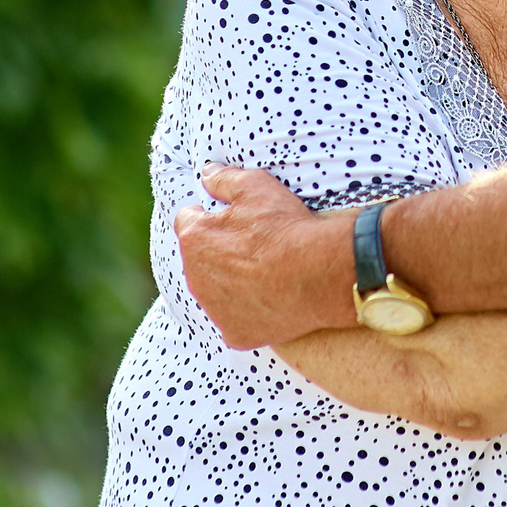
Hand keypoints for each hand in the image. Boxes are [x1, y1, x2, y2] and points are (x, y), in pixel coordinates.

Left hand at [174, 165, 356, 350]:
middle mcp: (195, 278)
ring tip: (264, 272)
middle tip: (253, 245)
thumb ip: (222, 178)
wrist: (319, 273)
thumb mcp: (254, 185)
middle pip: (200, 259)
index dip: (210, 216)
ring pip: (215, 291)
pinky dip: (247, 311)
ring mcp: (214, 310)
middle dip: (218, 251)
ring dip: (230, 282)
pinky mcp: (235, 334)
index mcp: (194, 239)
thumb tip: (206, 173)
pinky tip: (270, 299)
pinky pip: (234, 320)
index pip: (188, 221)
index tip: (232, 218)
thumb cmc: (285, 226)